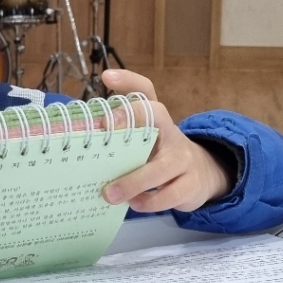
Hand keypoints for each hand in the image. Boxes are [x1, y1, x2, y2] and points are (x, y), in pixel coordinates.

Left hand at [99, 68, 230, 213]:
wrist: (203, 174)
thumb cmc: (159, 156)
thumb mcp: (143, 143)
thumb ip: (118, 140)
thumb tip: (80, 145)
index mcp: (155, 119)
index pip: (145, 91)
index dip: (128, 81)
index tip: (106, 78)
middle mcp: (170, 132)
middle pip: (156, 114)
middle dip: (130, 119)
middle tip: (104, 129)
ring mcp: (183, 158)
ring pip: (161, 167)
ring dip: (133, 181)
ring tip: (110, 194)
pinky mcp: (191, 184)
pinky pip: (171, 194)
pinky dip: (151, 201)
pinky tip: (135, 204)